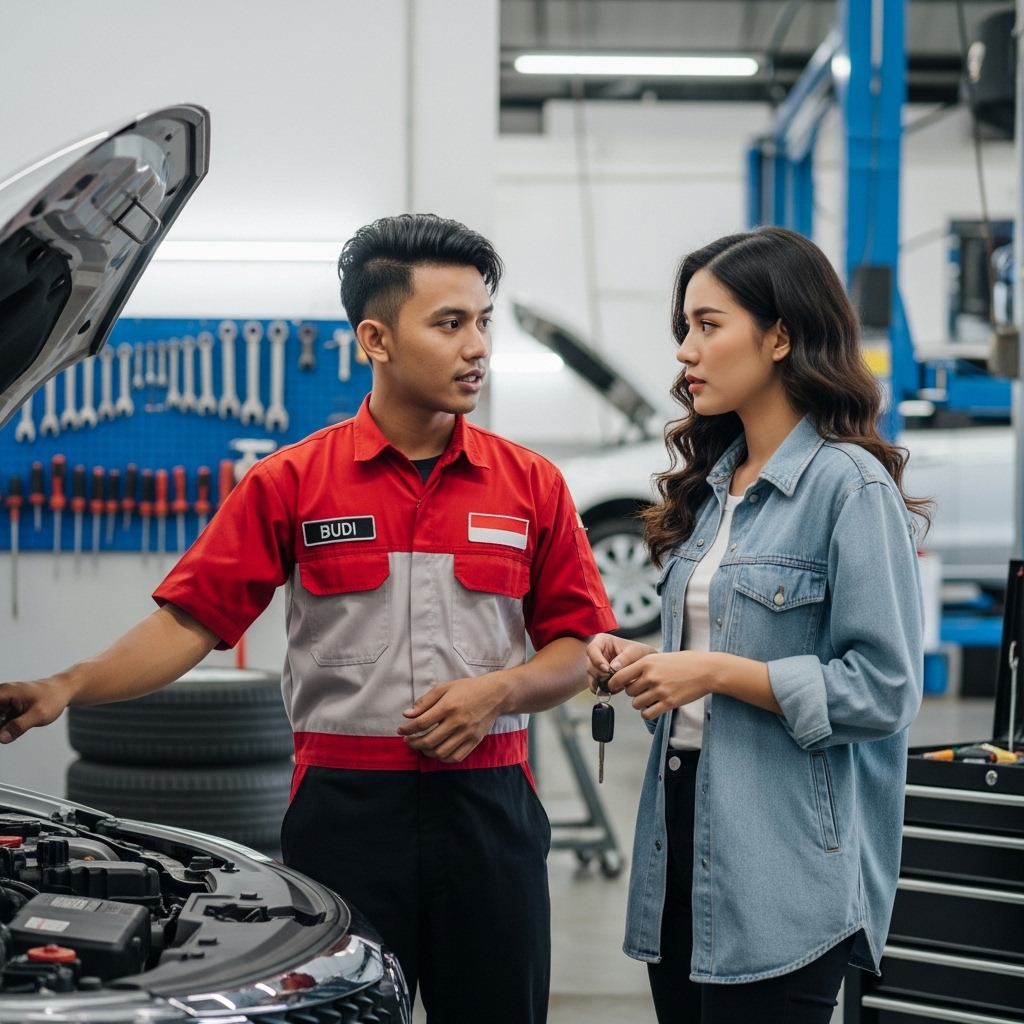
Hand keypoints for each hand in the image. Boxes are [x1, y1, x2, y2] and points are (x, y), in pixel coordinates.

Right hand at [0, 677, 73, 742]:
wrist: (63, 691)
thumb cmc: (53, 698)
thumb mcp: (38, 714)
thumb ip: (19, 726)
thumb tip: (1, 738)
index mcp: (4, 693)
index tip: (3, 726)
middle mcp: (1, 696)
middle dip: (2, 727)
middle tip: (14, 730)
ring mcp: (3, 703)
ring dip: (3, 729)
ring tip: (23, 724)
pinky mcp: (7, 710)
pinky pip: (0, 722)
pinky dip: (5, 729)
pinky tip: (18, 728)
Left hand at [397, 673, 511, 762]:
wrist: (495, 694)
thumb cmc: (468, 689)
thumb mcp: (444, 688)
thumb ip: (425, 702)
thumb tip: (407, 715)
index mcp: (448, 706)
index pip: (421, 723)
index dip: (407, 729)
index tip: (400, 730)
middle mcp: (457, 722)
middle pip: (429, 741)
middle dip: (414, 743)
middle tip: (408, 740)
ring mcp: (466, 734)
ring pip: (441, 752)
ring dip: (426, 752)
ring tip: (421, 746)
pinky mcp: (474, 741)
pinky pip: (455, 757)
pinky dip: (443, 758)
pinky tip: (437, 751)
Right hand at [585, 634, 656, 692]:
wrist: (643, 662)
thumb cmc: (639, 652)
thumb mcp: (635, 652)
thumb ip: (624, 659)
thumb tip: (612, 669)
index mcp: (602, 641)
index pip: (592, 649)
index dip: (597, 660)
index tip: (607, 670)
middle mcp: (596, 653)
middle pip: (591, 665)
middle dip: (601, 675)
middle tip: (615, 681)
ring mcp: (596, 665)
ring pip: (592, 677)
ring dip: (603, 684)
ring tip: (619, 686)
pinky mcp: (598, 677)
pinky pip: (595, 685)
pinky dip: (603, 690)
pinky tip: (616, 689)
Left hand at [609, 651, 715, 719]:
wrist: (707, 670)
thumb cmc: (685, 662)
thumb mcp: (661, 657)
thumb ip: (644, 666)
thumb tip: (627, 676)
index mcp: (646, 662)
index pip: (619, 676)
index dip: (614, 683)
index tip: (614, 686)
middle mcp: (651, 676)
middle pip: (628, 692)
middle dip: (632, 693)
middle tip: (641, 691)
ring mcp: (660, 690)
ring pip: (636, 704)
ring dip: (640, 704)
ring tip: (648, 699)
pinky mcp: (669, 703)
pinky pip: (648, 714)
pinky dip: (647, 713)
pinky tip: (653, 708)